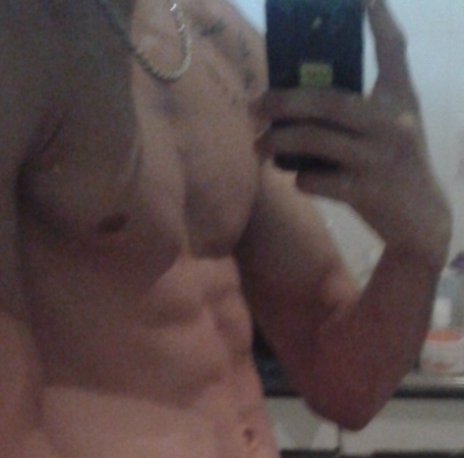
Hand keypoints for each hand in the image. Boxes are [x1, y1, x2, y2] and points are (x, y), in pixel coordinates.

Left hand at [255, 0, 450, 263]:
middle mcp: (394, 122)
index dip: (377, 17)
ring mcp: (381, 157)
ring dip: (279, 142)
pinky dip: (301, 179)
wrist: (421, 220)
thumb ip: (358, 110)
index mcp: (401, 98)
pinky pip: (320, 181)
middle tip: (254, 106)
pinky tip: (294, 178)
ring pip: (317, 140)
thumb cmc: (394, 166)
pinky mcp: (368, 191)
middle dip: (284, 102)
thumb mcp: (389, 128)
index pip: (392, 48)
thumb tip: (297, 97)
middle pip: (329, 101)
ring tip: (258, 145)